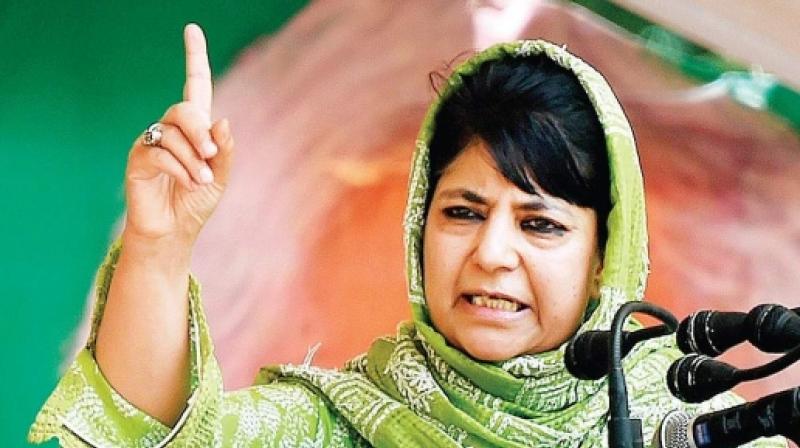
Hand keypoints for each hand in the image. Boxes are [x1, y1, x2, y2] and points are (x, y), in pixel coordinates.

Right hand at [123, 24, 233, 246]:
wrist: (175, 233)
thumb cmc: (196, 203)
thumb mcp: (220, 176)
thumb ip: (224, 150)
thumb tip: (222, 120)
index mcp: (195, 129)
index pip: (195, 85)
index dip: (194, 57)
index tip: (192, 29)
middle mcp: (171, 129)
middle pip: (185, 108)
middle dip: (201, 130)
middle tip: (211, 155)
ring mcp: (152, 142)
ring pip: (173, 133)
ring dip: (194, 158)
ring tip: (201, 181)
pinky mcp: (138, 160)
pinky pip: (159, 152)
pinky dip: (179, 168)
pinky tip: (187, 184)